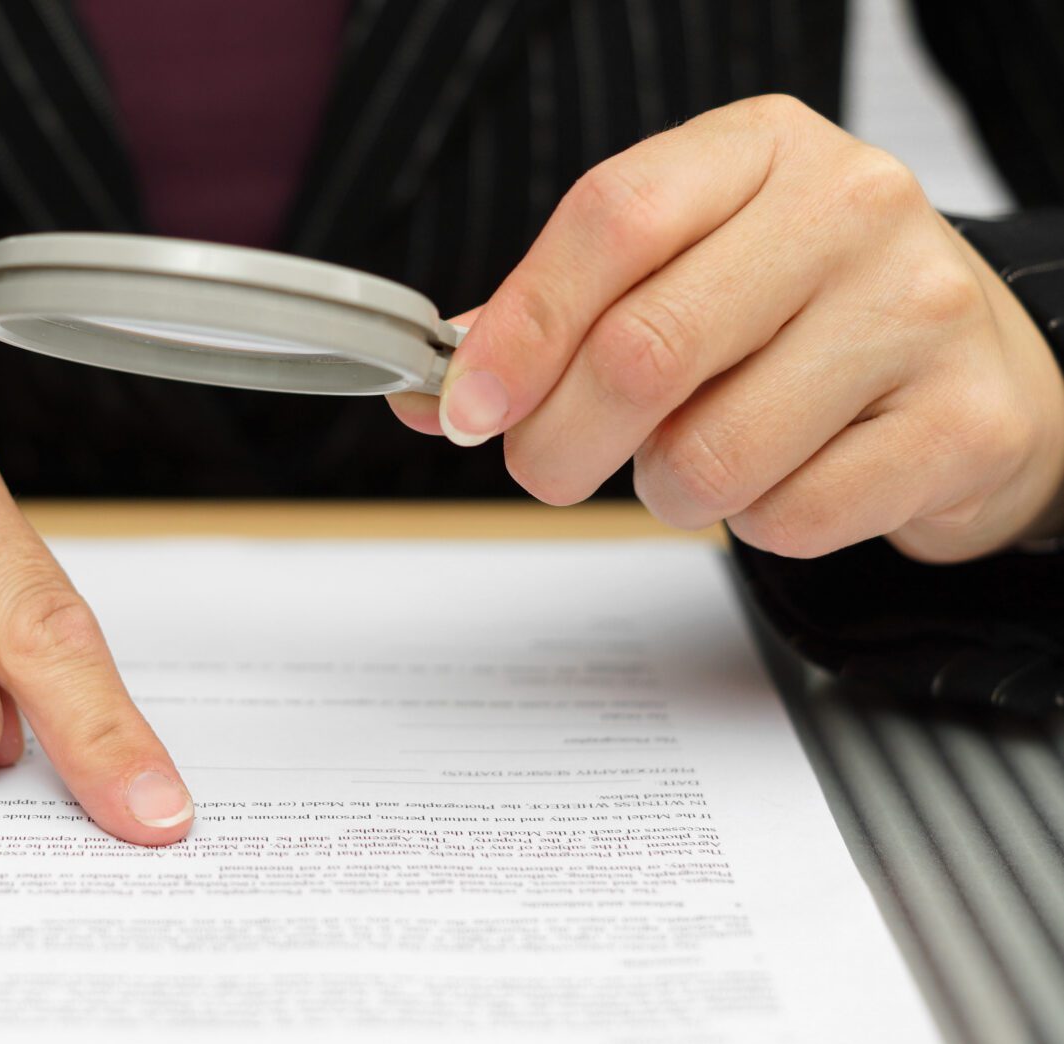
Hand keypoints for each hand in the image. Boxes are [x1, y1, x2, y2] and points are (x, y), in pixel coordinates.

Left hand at [390, 95, 1063, 562]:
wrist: (975, 368)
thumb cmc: (802, 315)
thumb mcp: (683, 271)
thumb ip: (559, 317)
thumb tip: (435, 390)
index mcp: (761, 150)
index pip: (612, 218)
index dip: (520, 328)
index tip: (465, 409)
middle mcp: (849, 208)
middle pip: (642, 350)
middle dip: (558, 443)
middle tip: (548, 468)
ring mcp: (917, 310)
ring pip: (708, 455)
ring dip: (666, 490)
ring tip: (700, 460)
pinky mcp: (962, 422)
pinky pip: (789, 516)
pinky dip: (756, 524)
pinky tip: (787, 477)